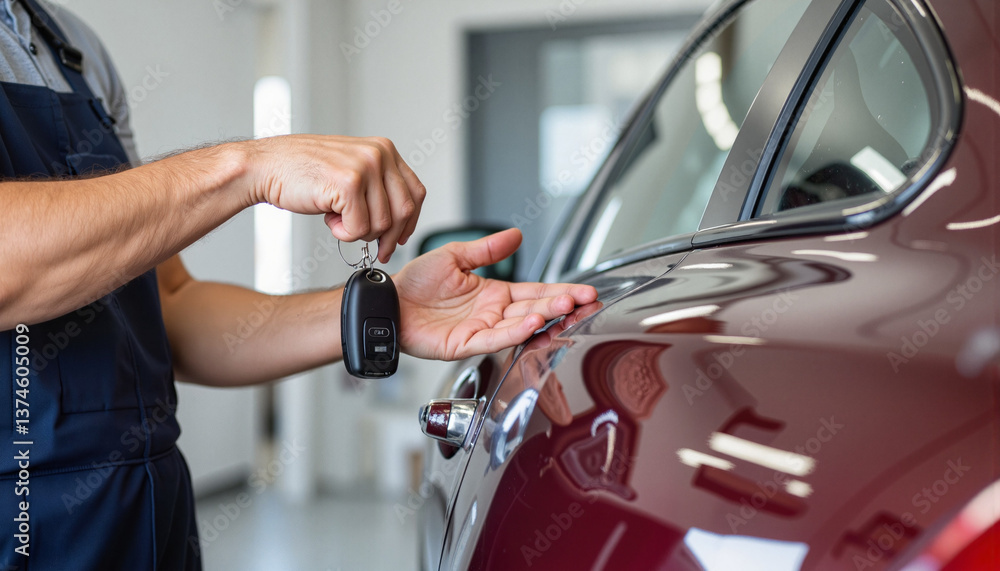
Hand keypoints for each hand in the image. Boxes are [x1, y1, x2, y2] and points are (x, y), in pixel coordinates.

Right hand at [244, 135, 424, 261]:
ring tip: (337, 219)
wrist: (266, 167)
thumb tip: (400, 220)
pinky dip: (343, 233)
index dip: (410, 222)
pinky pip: (359, 228)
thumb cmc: (303, 171)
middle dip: (388, 237)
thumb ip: (377, 185)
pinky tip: (328, 219)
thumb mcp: (351, 168)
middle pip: (403, 211)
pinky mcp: (348, 184)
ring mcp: (365, 167)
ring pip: (381, 224)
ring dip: (358, 232)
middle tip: (375, 248)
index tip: (398, 238)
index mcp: (384, 149)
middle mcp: (379, 154)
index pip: (415, 192)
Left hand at [394, 228, 598, 360]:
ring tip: (566, 307)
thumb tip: (516, 235)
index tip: (584, 290)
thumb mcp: (455, 256)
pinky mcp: (467, 344)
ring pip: (521, 325)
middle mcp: (492, 313)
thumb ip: (487, 249)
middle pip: (535, 308)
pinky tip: (532, 322)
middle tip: (586, 299)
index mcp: (493, 293)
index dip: (560, 291)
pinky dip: (515, 332)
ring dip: (545, 317)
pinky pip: (496, 339)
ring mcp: (482, 330)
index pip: (535, 291)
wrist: (388, 300)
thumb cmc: (415, 282)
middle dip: (562, 304)